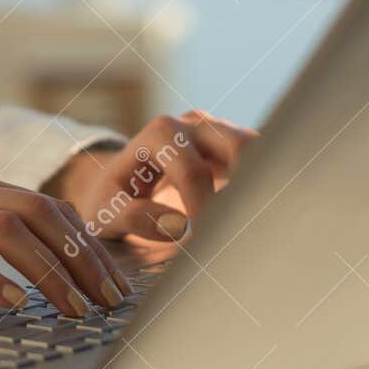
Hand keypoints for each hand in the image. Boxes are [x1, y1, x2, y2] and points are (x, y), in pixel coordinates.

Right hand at [0, 170, 134, 316]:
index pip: (48, 207)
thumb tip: (53, 274)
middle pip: (38, 214)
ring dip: (49, 271)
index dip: (88, 245)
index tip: (113, 284)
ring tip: (73, 307)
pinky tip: (12, 304)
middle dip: (82, 259)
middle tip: (107, 301)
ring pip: (4, 230)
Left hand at [44, 109, 257, 262]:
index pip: (193, 173)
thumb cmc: (111, 200)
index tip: (203, 244)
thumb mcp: (105, 211)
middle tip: (237, 229)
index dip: (203, 211)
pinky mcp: (234, 148)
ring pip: (258, 149)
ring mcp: (217, 131)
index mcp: (159, 134)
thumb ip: (131, 217)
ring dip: (259, 184)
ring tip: (248, 221)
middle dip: (242, 189)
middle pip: (239, 147)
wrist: (118, 187)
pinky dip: (262, 185)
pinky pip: (262, 160)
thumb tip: (176, 225)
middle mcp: (192, 124)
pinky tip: (253, 213)